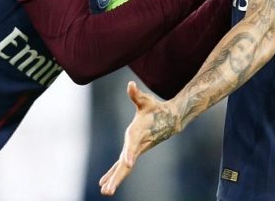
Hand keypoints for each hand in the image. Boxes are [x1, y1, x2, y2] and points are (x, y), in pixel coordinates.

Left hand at [99, 81, 178, 195]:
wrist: (170, 120)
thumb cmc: (156, 108)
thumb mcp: (146, 100)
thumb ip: (136, 95)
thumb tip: (130, 85)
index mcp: (138, 134)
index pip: (133, 145)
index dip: (131, 153)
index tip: (129, 163)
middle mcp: (137, 146)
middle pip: (126, 164)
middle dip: (117, 178)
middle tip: (107, 191)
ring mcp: (136, 151)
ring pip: (124, 168)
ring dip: (114, 180)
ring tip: (104, 192)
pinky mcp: (133, 152)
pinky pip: (123, 166)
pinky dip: (114, 174)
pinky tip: (105, 183)